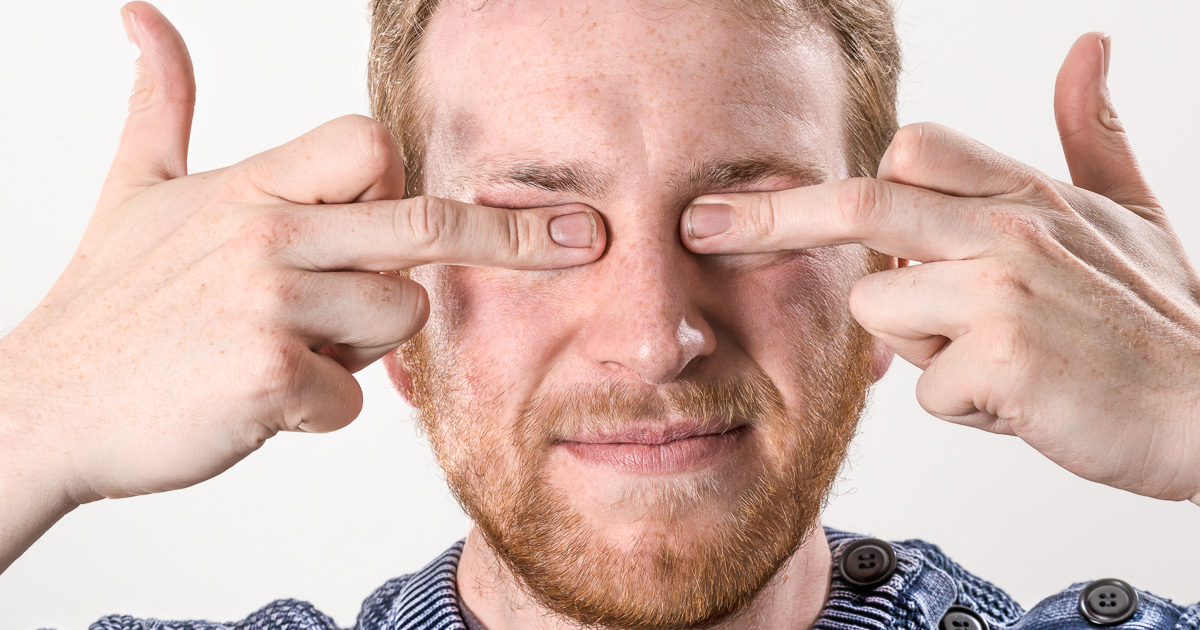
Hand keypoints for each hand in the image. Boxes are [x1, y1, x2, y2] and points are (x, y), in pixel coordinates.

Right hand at [0, 3, 602, 511]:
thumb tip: (142, 17)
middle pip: (425, 223)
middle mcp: (267, 232)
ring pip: (398, 319)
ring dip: (357, 347)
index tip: (434, 206)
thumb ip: (160, 103)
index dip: (403, 178)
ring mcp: (270, 304)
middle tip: (585, 237)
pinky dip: (317, 411)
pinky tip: (257, 402)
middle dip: (511, 238)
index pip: (370, 148)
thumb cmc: (106, 304)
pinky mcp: (270, 377)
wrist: (43, 405)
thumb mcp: (131, 189)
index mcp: (248, 186)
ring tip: (281, 351)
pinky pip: (351, 397)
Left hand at [681, 33, 1199, 503]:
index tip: (767, 195)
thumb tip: (1088, 46)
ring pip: (883, 308)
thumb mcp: (1132, 215)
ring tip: (994, 358)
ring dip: (919, 346)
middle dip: (768, 216)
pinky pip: (926, 387)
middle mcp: (1011, 228)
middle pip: (862, 206)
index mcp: (1028, 193)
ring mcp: (1005, 290)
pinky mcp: (1004, 359)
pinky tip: (1017, 400)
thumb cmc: (1158, 322)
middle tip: (698, 226)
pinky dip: (961, 405)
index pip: (910, 155)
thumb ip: (1092, 134)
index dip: (840, 181)